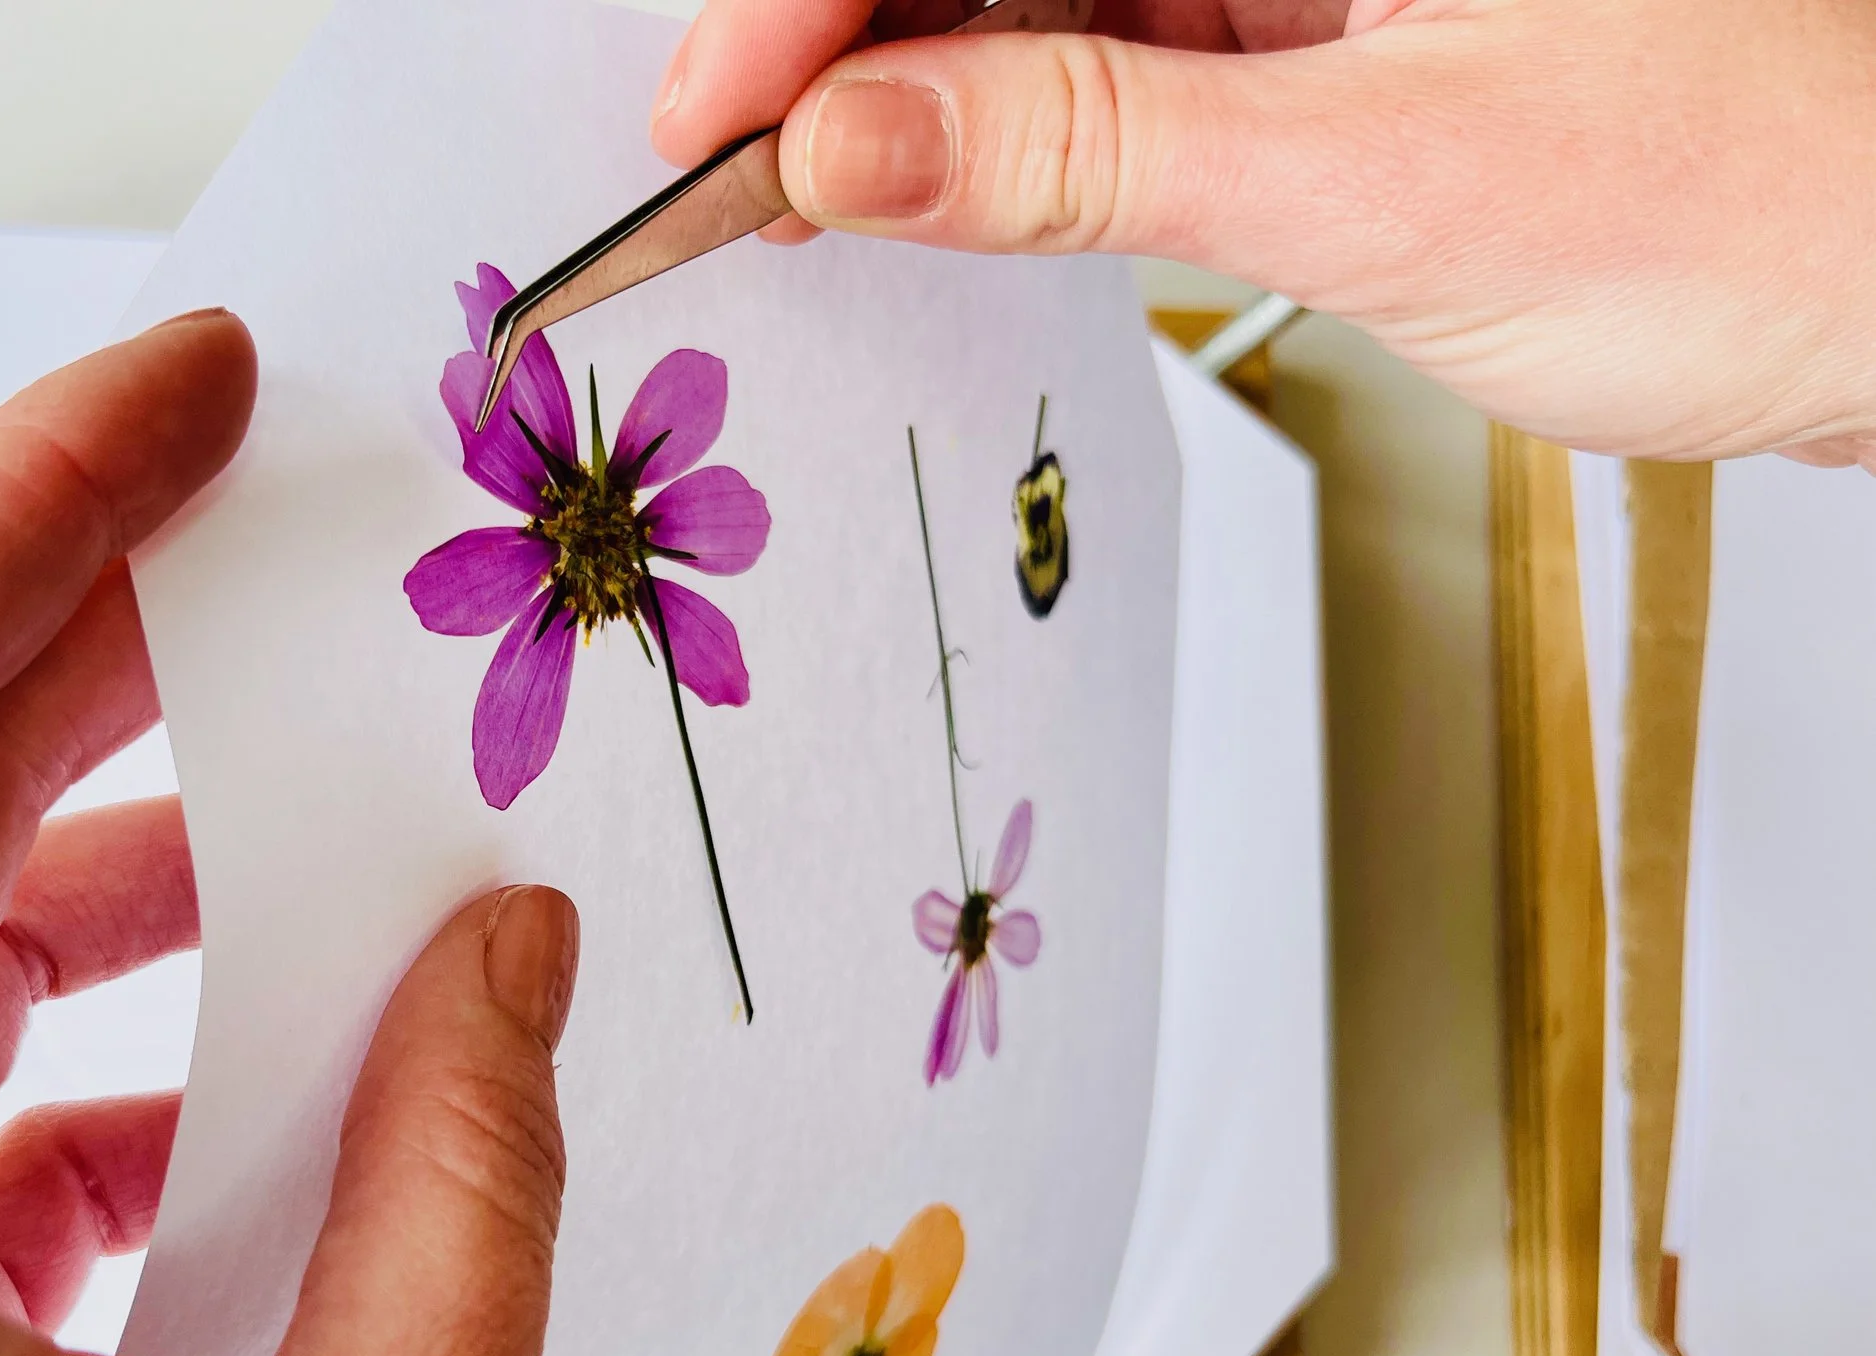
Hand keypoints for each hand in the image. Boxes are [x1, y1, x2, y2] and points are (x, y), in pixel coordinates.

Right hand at [652, 0, 1875, 465]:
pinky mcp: (1315, 32)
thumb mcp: (1381, 184)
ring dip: (904, 87)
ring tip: (790, 196)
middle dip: (843, 35)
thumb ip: (1089, 153)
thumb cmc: (1761, 198)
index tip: (718, 110)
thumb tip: (855, 139)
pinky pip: (1108, 56)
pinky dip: (1001, 129)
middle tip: (722, 172)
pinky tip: (918, 181)